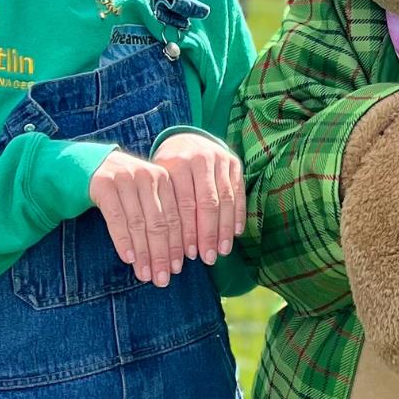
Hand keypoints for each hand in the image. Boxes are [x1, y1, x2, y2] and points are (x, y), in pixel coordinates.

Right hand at [88, 149, 183, 286]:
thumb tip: (179, 257)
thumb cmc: (125, 189)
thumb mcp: (147, 195)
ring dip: (143, 253)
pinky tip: (129, 259)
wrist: (89, 165)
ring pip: (139, 223)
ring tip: (146, 275)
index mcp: (165, 178)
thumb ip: (162, 217)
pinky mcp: (104, 185)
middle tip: (163, 279)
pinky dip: (123, 240)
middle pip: (159, 222)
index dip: (178, 244)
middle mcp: (148, 177)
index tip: (178, 269)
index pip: (177, 217)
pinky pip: (116, 218)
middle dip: (162, 254)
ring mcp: (126, 179)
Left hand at [152, 131, 245, 265]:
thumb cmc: (167, 170)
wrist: (186, 140)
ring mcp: (220, 159)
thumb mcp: (159, 182)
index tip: (190, 256)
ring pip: (225, 198)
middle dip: (208, 234)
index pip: (185, 205)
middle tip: (209, 258)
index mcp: (178, 164)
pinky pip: (238, 192)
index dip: (188, 232)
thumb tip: (163, 249)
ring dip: (225, 228)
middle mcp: (200, 159)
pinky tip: (235, 233)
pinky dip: (238, 214)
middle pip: (207, 203)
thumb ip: (163, 207)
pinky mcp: (234, 162)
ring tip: (223, 250)